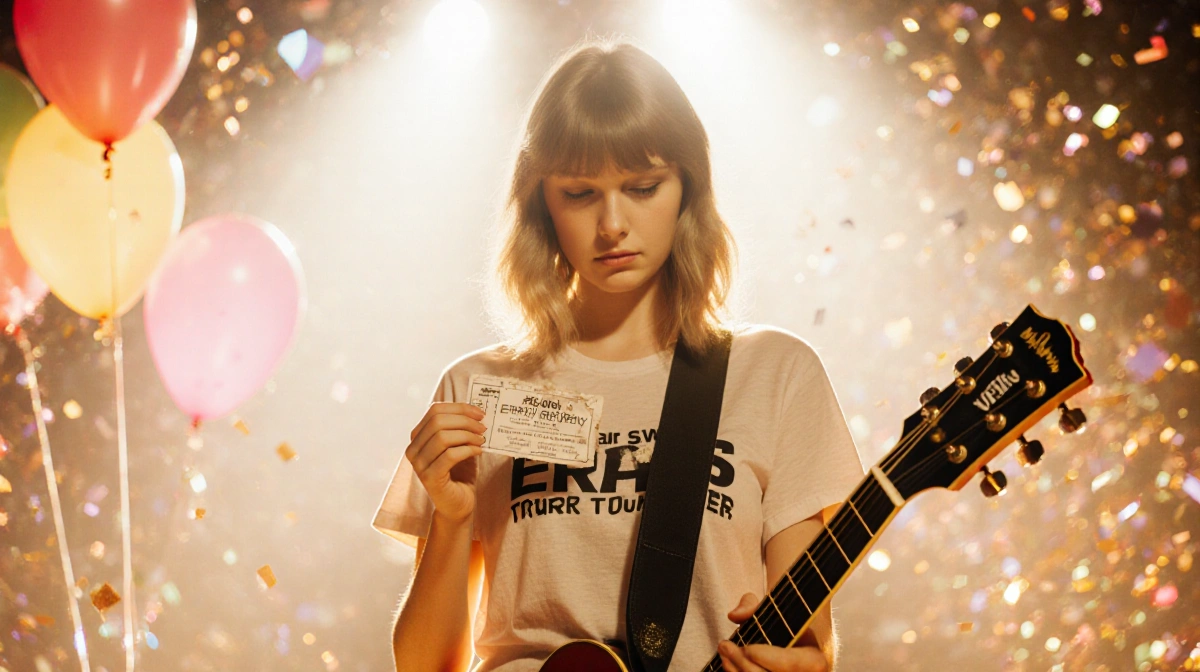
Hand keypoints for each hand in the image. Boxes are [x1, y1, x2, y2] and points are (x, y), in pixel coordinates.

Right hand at [406, 402, 487, 522]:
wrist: (458, 504)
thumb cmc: (459, 472)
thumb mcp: (459, 444)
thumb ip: (461, 427)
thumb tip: (476, 411)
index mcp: (418, 436)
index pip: (435, 410)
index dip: (459, 408)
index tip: (479, 413)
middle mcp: (413, 449)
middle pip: (438, 421)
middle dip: (465, 421)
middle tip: (483, 427)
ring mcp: (419, 464)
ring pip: (442, 437)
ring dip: (467, 435)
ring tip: (481, 440)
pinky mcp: (430, 477)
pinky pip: (450, 456)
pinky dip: (468, 450)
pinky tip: (478, 452)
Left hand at [717, 593, 828, 671]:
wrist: (795, 646)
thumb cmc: (784, 626)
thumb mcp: (774, 610)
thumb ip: (753, 606)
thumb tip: (734, 615)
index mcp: (815, 659)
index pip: (790, 663)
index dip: (765, 657)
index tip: (746, 647)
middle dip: (743, 663)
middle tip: (725, 645)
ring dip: (736, 670)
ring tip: (724, 652)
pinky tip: (729, 663)